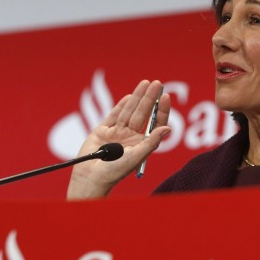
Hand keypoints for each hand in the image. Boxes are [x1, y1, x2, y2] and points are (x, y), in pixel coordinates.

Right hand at [67, 80, 170, 198]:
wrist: (90, 176)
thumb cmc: (114, 171)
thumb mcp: (136, 156)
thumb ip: (151, 142)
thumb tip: (168, 128)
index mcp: (141, 143)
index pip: (155, 123)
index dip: (161, 111)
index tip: (165, 97)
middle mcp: (131, 137)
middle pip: (143, 114)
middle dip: (150, 98)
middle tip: (157, 83)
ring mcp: (117, 133)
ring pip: (129, 111)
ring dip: (138, 97)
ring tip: (145, 83)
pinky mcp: (103, 131)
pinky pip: (114, 115)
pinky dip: (121, 105)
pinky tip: (130, 96)